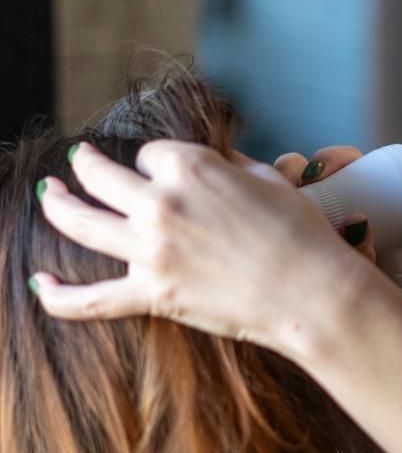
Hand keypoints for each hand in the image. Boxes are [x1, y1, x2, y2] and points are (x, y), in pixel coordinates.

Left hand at [31, 140, 371, 355]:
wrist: (313, 291)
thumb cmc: (302, 234)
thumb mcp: (270, 180)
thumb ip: (230, 165)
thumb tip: (214, 163)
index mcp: (190, 166)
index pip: (148, 153)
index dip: (156, 161)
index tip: (165, 171)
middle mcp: (161, 202)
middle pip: (100, 176)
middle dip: (85, 165)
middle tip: (78, 161)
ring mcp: (151, 250)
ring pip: (80, 223)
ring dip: (57, 205)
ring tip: (47, 195)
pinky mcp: (154, 294)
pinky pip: (92, 299)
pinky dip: (59, 296)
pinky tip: (38, 286)